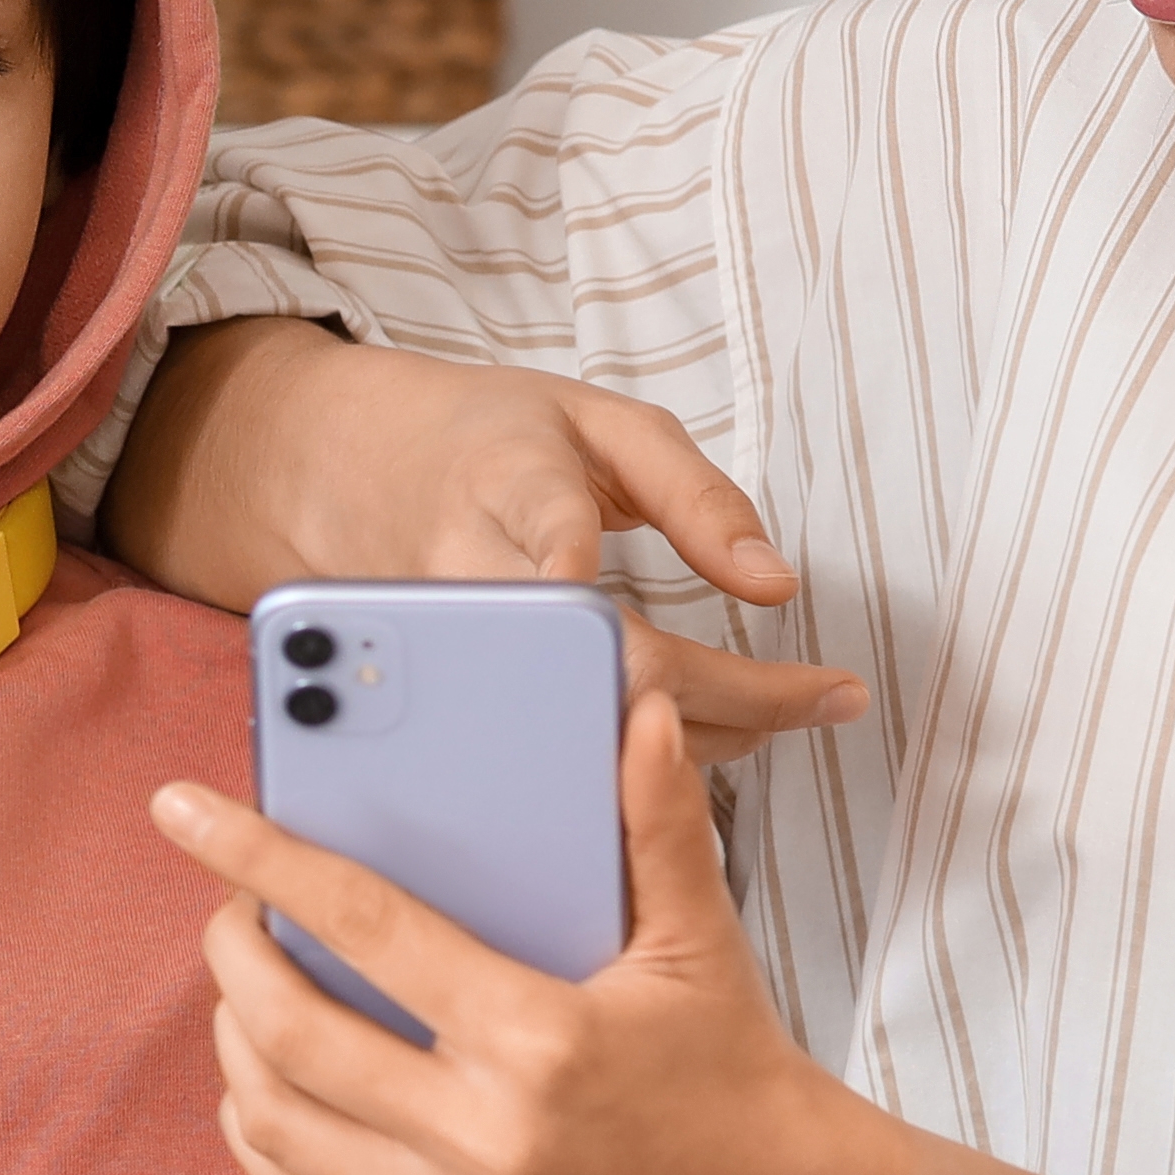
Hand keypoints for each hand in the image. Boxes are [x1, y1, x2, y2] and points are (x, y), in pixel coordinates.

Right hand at [101, 318, 863, 767]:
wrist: (349, 468)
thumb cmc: (493, 441)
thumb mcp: (600, 422)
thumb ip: (694, 493)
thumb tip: (775, 584)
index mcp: (509, 484)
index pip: (564, 544)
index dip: (623, 594)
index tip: (747, 614)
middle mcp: (473, 575)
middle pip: (600, 663)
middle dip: (729, 700)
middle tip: (825, 700)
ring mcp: (454, 648)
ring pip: (582, 723)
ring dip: (696, 737)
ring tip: (777, 714)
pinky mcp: (447, 694)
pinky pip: (553, 743)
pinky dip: (636, 753)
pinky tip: (696, 741)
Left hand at [158, 679, 892, 1174]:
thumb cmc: (738, 1079)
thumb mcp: (702, 944)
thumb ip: (660, 824)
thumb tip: (644, 708)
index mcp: (538, 1039)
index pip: (364, 925)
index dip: (262, 858)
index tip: (189, 811)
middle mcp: (481, 1137)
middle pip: (289, 1031)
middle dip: (231, 954)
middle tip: (229, 907)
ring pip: (273, 1124)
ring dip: (234, 1045)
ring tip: (247, 990)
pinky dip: (261, 1137)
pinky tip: (268, 1086)